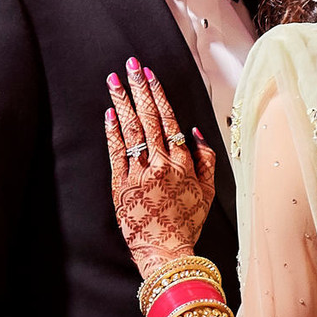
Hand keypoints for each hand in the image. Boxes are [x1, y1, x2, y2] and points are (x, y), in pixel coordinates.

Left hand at [104, 59, 216, 277]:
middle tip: (131, 65)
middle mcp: (161, 164)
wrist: (165, 252)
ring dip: (122, 101)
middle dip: (139, 88)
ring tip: (114, 80)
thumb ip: (205, 158)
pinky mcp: (121, 185)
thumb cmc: (187, 223)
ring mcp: (139, 174)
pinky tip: (109, 112)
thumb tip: (195, 130)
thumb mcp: (208, 192)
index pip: (169, 119)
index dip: (158, 94)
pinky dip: (112, 131)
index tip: (150, 75)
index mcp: (183, 163)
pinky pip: (116, 152)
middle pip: (148, 117)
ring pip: (130, 130)